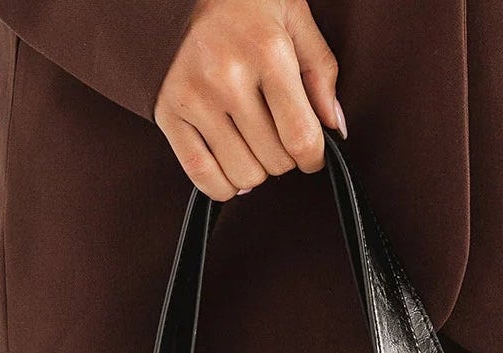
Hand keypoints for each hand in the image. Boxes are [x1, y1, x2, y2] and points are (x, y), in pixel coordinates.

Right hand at [154, 0, 344, 200]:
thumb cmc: (247, 1)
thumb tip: (335, 130)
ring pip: (243, 175)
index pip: (300, 137)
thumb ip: (321, 73)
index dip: (314, 157)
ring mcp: (193, 96)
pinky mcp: (167, 111)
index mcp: (266, 51)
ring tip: (252, 141)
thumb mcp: (295, 19)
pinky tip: (230, 162)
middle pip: (274, 161)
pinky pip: (203, 176)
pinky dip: (223, 183)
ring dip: (255, 169)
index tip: (311, 154)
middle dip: (284, 156)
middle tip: (276, 133)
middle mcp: (226, 75)